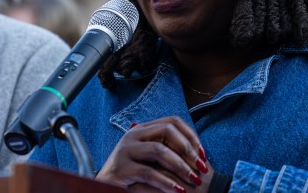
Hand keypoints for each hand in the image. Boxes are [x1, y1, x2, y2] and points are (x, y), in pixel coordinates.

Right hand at [96, 116, 212, 192]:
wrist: (104, 189)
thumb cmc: (134, 176)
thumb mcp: (153, 160)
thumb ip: (170, 152)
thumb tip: (200, 154)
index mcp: (143, 129)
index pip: (173, 121)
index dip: (191, 136)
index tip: (203, 154)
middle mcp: (133, 134)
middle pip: (167, 130)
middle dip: (187, 149)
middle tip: (200, 167)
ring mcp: (125, 150)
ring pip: (159, 150)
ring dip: (180, 166)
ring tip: (193, 180)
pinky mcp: (120, 169)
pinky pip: (148, 172)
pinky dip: (166, 182)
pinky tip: (178, 190)